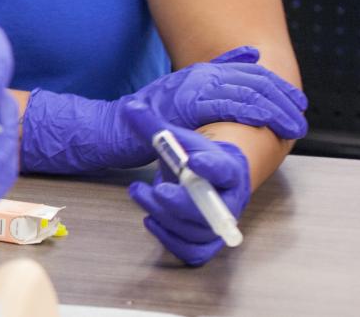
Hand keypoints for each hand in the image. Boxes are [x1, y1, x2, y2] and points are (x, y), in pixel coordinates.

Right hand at [21, 46, 305, 173]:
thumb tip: (247, 59)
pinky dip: (246, 112)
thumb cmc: (140, 118)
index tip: (294, 100)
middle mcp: (193, 75)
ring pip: (240, 91)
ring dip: (270, 107)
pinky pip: (221, 105)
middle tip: (298, 113)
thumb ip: (210, 79)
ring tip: (289, 124)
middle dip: (278, 96)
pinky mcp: (180, 106)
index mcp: (195, 73)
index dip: (273, 83)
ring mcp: (185, 89)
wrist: (106, 129)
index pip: (244, 71)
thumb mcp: (177, 95)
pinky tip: (262, 120)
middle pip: (247, 78)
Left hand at [120, 101, 250, 265]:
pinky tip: (150, 219)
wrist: (202, 178)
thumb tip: (130, 107)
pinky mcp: (206, 243)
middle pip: (211, 209)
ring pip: (196, 230)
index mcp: (228, 169)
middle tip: (157, 190)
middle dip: (181, 202)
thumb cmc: (191, 156)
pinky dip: (169, 239)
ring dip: (164, 214)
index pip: (225, 170)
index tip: (193, 161)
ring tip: (139, 192)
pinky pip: (193, 252)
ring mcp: (219, 225)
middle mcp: (230, 200)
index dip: (211, 167)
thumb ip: (153, 126)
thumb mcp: (174, 138)